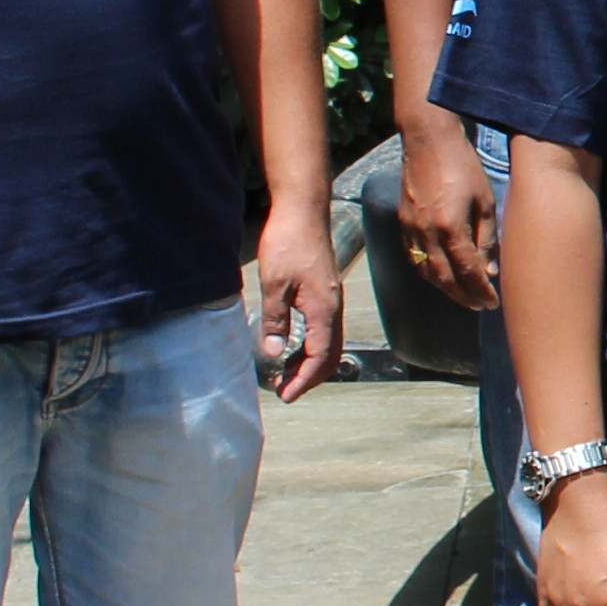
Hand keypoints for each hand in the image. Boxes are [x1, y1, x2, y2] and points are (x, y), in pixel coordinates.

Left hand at [254, 199, 347, 401]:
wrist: (303, 210)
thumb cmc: (289, 242)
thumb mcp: (274, 283)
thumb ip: (275, 320)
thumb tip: (273, 352)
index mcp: (323, 310)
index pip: (319, 357)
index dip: (303, 380)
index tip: (285, 395)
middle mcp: (332, 308)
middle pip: (329, 354)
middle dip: (309, 377)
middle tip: (284, 390)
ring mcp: (331, 300)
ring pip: (327, 342)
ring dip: (310, 362)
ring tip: (285, 373)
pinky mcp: (325, 291)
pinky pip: (323, 328)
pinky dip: (310, 345)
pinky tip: (292, 344)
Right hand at [395, 119, 498, 314]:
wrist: (428, 142)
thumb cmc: (463, 166)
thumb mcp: (485, 200)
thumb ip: (487, 238)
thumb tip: (489, 270)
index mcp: (451, 227)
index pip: (467, 271)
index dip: (480, 290)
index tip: (492, 302)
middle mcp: (426, 233)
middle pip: (444, 279)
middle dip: (463, 296)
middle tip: (479, 306)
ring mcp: (410, 229)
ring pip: (426, 271)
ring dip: (445, 288)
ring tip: (463, 295)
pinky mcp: (402, 222)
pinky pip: (414, 257)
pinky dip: (428, 272)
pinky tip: (441, 275)